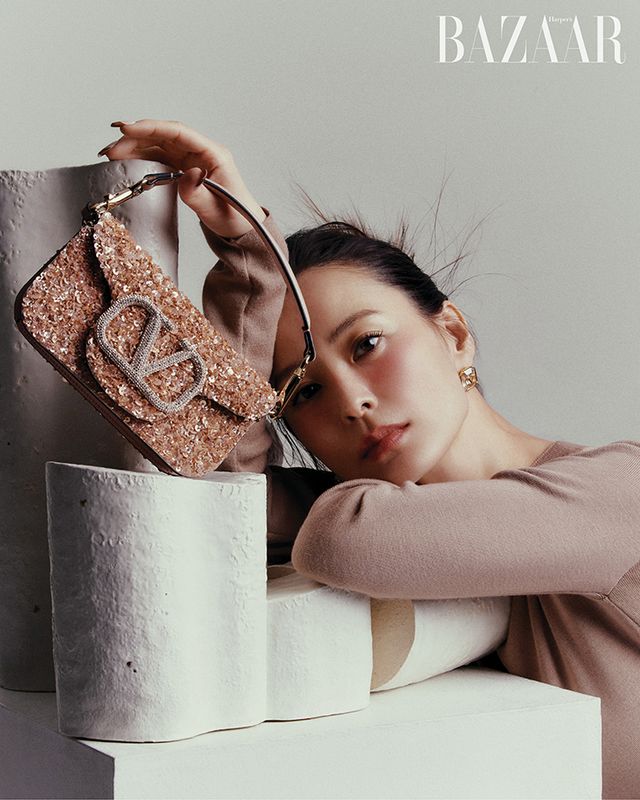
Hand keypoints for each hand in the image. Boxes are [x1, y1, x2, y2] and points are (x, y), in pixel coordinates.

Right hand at [98, 119, 265, 238]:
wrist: (241, 229)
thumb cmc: (235, 218)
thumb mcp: (215, 209)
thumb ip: (198, 193)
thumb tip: (188, 174)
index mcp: (213, 154)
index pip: (179, 132)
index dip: (152, 128)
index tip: (128, 129)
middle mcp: (202, 152)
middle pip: (165, 136)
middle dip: (136, 138)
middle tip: (111, 147)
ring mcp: (193, 159)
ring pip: (159, 145)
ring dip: (135, 147)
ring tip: (111, 153)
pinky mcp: (185, 168)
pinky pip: (161, 157)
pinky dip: (142, 156)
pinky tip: (125, 159)